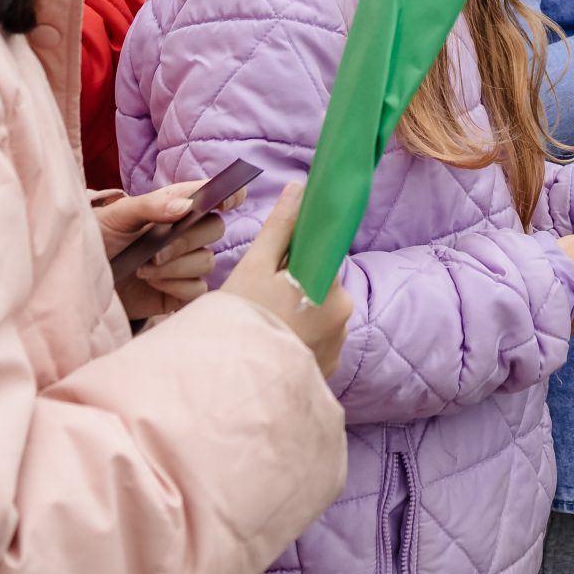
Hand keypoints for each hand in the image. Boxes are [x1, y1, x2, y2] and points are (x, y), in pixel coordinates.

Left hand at [94, 181, 235, 321]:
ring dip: (176, 266)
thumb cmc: (98, 240)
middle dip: (187, 240)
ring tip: (143, 269)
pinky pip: (197, 289)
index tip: (225, 201)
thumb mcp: (116, 216)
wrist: (80, 281)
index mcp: (174, 207)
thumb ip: (151, 206)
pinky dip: (176, 286)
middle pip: (215, 228)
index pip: (214, 195)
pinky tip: (153, 284)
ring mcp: (184, 264)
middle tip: (156, 251)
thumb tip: (187, 207)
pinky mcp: (180, 292)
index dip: (229, 194)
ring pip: (206, 261)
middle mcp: (185, 234)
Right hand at [220, 183, 353, 374]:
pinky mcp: (327, 370)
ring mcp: (337, 346)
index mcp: (330, 285)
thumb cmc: (241, 319)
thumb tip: (298, 188)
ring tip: (263, 324)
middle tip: (259, 297)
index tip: (279, 261)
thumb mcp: (255, 266)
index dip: (299, 255)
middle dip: (295, 286)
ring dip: (297, 315)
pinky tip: (271, 344)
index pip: (323, 256)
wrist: (231, 385)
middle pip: (319, 285)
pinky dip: (297, 340)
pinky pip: (314, 343)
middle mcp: (343, 315)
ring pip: (317, 315)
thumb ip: (280, 228)